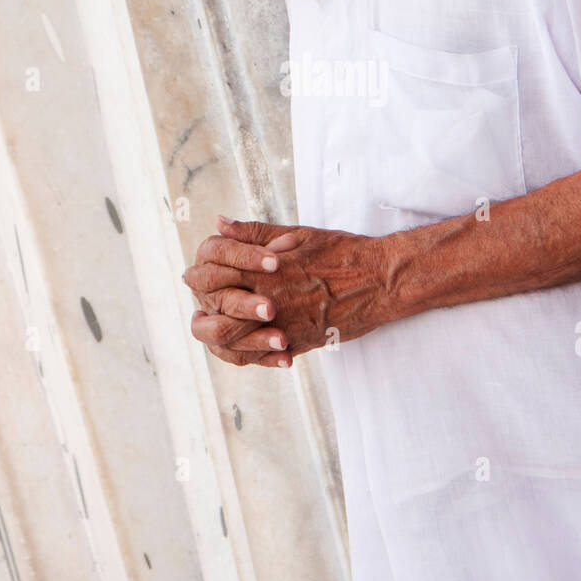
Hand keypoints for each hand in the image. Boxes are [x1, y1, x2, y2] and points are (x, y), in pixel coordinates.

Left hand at [183, 216, 391, 367]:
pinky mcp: (298, 344)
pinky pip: (260, 358)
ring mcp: (281, 324)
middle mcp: (266, 298)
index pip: (210, 277)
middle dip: (204, 314)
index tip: (201, 280)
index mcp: (262, 268)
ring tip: (223, 330)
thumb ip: (254, 232)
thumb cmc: (341, 252)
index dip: (200, 279)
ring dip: (221, 338)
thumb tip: (220, 222)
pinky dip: (250, 354)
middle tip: (204, 312)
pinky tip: (251, 345)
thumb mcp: (295, 234)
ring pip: (232, 343)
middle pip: (214, 316)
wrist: (381, 280)